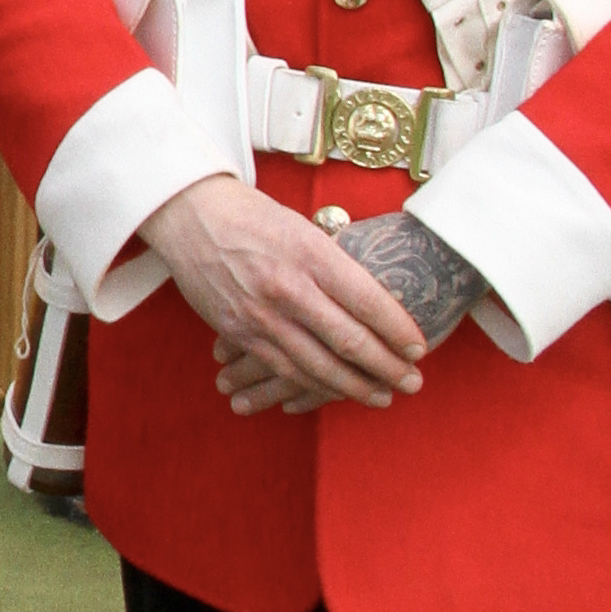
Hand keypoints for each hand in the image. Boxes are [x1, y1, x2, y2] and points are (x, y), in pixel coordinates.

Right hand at [144, 173, 431, 416]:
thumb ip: (334, 264)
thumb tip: (374, 300)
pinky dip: (314, 385)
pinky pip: (284, 369)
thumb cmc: (253, 216)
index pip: (367, 300)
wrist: (191, 215)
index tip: (419, 349)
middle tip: (413, 383)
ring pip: (318, 365)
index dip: (398, 330)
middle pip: (349, 340)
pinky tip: (335, 392)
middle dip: (387, 367)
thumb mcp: (303, 227)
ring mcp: (261, 314)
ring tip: (383, 396)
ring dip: (355, 386)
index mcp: (311, 253)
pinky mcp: (238, 331)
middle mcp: (288, 286)